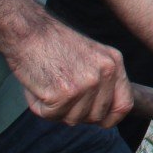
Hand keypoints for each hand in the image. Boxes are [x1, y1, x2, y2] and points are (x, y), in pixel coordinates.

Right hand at [6, 17, 131, 126]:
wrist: (27, 30)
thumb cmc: (52, 44)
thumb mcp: (90, 56)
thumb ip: (100, 81)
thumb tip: (102, 114)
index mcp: (114, 63)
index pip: (124, 104)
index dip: (111, 118)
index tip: (99, 122)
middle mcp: (105, 73)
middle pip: (95, 116)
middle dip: (75, 113)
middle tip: (59, 97)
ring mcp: (86, 83)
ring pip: (72, 119)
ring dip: (55, 110)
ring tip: (47, 86)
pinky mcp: (64, 93)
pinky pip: (51, 116)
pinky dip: (39, 107)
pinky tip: (37, 87)